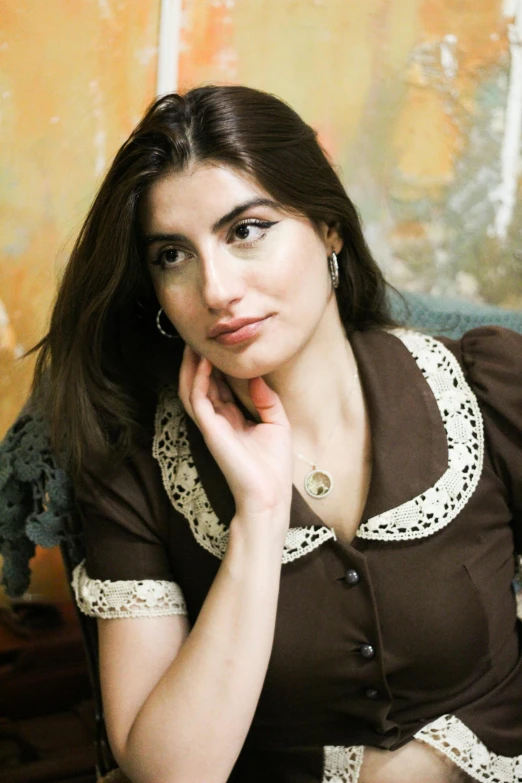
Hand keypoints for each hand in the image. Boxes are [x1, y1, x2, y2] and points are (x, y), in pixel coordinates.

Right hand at [178, 346, 292, 522]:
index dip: (216, 365)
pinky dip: (199, 379)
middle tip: (198, 336)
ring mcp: (211, 425)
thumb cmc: (274, 466)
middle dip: (197, 361)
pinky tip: (205, 363)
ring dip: (191, 366)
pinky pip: (198, 400)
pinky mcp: (210, 431)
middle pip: (200, 384)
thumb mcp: (277, 424)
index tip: (219, 344)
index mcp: (232, 420)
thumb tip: (256, 375)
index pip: (218, 386)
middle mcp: (218, 420)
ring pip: (191, 389)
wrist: (270, 495)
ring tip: (194, 343)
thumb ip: (266, 399)